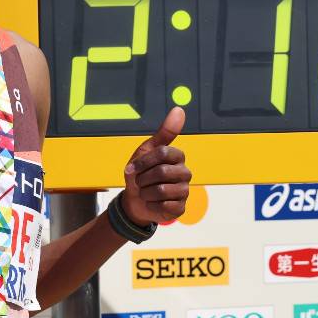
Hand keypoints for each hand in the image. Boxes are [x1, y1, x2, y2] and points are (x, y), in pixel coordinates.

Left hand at [121, 106, 190, 225]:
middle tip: (139, 182)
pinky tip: (152, 203)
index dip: (144, 161)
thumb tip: (179, 109)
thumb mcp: (146, 150)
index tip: (132, 168)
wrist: (134, 199)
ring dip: (145, 193)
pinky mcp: (181, 207)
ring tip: (145, 192)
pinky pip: (164, 206)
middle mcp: (185, 172)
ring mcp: (184, 191)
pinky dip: (151, 205)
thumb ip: (164, 132)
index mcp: (177, 156)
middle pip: (162, 172)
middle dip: (142, 179)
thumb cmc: (141, 173)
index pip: (163, 153)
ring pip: (162, 190)